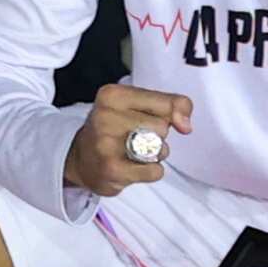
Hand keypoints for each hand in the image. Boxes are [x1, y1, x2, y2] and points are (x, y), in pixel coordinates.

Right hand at [65, 82, 196, 195]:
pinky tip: (130, 167)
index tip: (152, 119)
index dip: (170, 115)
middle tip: (132, 138)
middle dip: (156, 136)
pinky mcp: (112, 169)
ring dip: (154, 155)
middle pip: (163, 127)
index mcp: (112, 94)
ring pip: (161, 149)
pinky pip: (155, 171)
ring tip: (131, 153)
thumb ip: (170, 104)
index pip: (168, 103)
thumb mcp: (138, 106)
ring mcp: (106, 142)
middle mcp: (105, 115)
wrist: (81, 160)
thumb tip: (186, 125)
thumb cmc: (115, 130)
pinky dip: (149, 172)